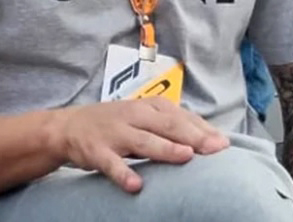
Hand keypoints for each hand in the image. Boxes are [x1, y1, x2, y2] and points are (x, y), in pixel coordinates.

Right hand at [48, 98, 229, 192]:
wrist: (68, 127)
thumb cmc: (116, 123)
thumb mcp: (143, 117)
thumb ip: (172, 125)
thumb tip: (211, 139)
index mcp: (149, 106)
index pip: (181, 116)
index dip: (203, 130)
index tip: (224, 144)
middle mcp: (134, 115)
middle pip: (168, 126)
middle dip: (193, 137)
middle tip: (216, 150)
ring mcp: (115, 132)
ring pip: (144, 141)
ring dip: (165, 149)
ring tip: (185, 157)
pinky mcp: (97, 150)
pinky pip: (111, 164)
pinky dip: (123, 173)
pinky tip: (135, 185)